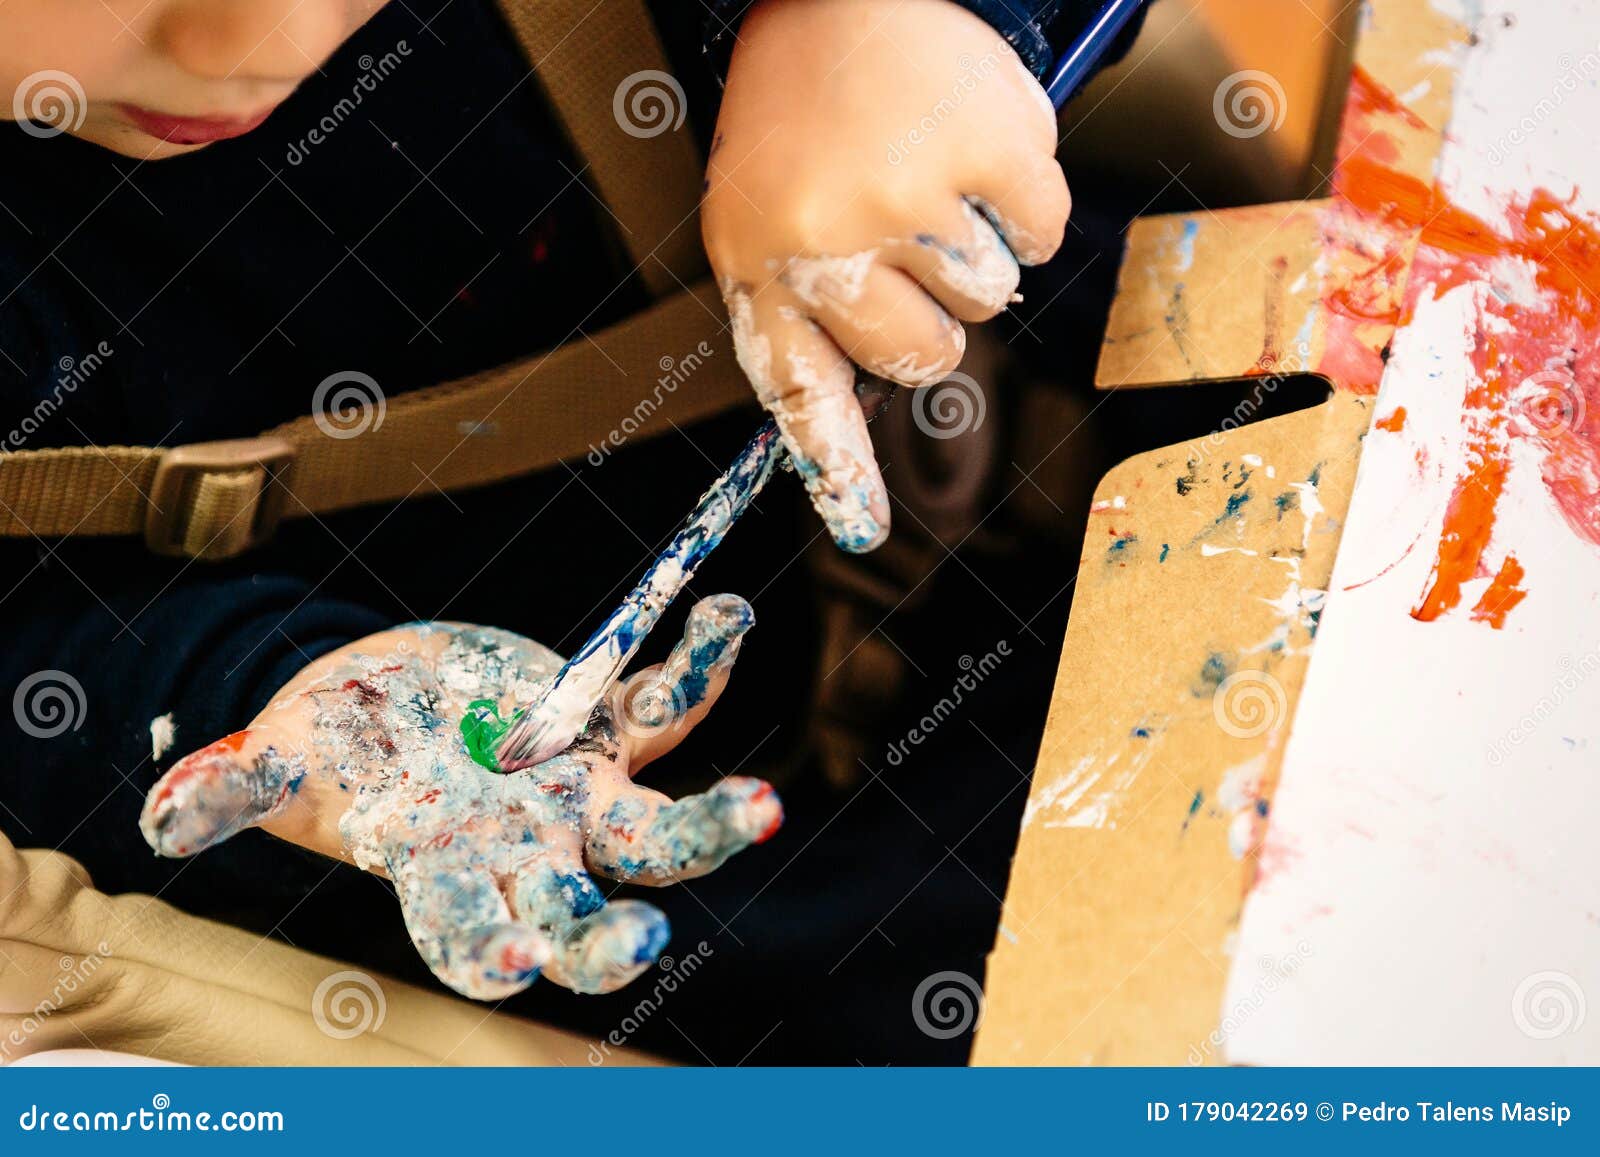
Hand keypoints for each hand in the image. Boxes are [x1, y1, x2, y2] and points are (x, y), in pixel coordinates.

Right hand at [138, 595, 781, 999]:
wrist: (391, 699)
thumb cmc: (331, 748)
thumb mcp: (279, 761)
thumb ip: (236, 785)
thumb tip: (164, 814)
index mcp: (443, 872)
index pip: (467, 934)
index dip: (488, 953)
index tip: (513, 962)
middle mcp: (525, 849)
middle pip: (583, 912)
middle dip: (612, 936)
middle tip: (646, 940)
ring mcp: (577, 794)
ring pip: (657, 831)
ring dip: (712, 823)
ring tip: (764, 805)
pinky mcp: (608, 730)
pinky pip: (666, 706)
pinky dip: (699, 665)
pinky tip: (722, 612)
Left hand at [702, 0, 1069, 551]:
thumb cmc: (802, 122)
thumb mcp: (760, 224)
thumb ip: (806, 322)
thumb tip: (864, 429)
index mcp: (763, 267)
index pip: (803, 395)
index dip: (840, 471)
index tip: (861, 530)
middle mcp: (829, 245)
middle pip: (928, 357)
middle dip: (929, 310)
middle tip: (898, 234)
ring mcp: (911, 199)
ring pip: (987, 298)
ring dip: (971, 245)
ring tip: (922, 172)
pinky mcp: (989, 151)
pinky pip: (1038, 235)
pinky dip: (1022, 201)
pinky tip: (970, 151)